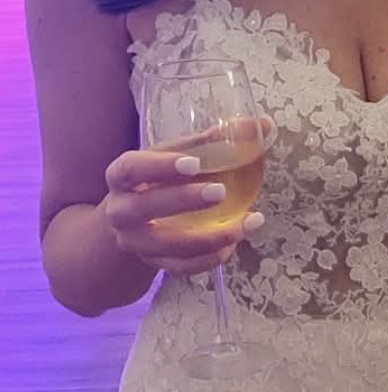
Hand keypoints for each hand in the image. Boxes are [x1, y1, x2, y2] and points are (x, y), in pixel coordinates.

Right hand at [102, 146, 264, 276]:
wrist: (133, 223)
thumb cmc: (158, 181)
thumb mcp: (174, 157)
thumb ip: (212, 141)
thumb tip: (261, 124)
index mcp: (121, 177)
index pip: (130, 169)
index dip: (159, 166)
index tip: (193, 163)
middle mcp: (121, 211)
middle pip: (144, 208)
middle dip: (183, 200)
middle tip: (221, 192)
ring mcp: (136, 242)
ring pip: (168, 245)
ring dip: (210, 237)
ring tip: (247, 222)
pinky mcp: (155, 263)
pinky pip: (183, 267)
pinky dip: (210, 258)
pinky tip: (234, 243)